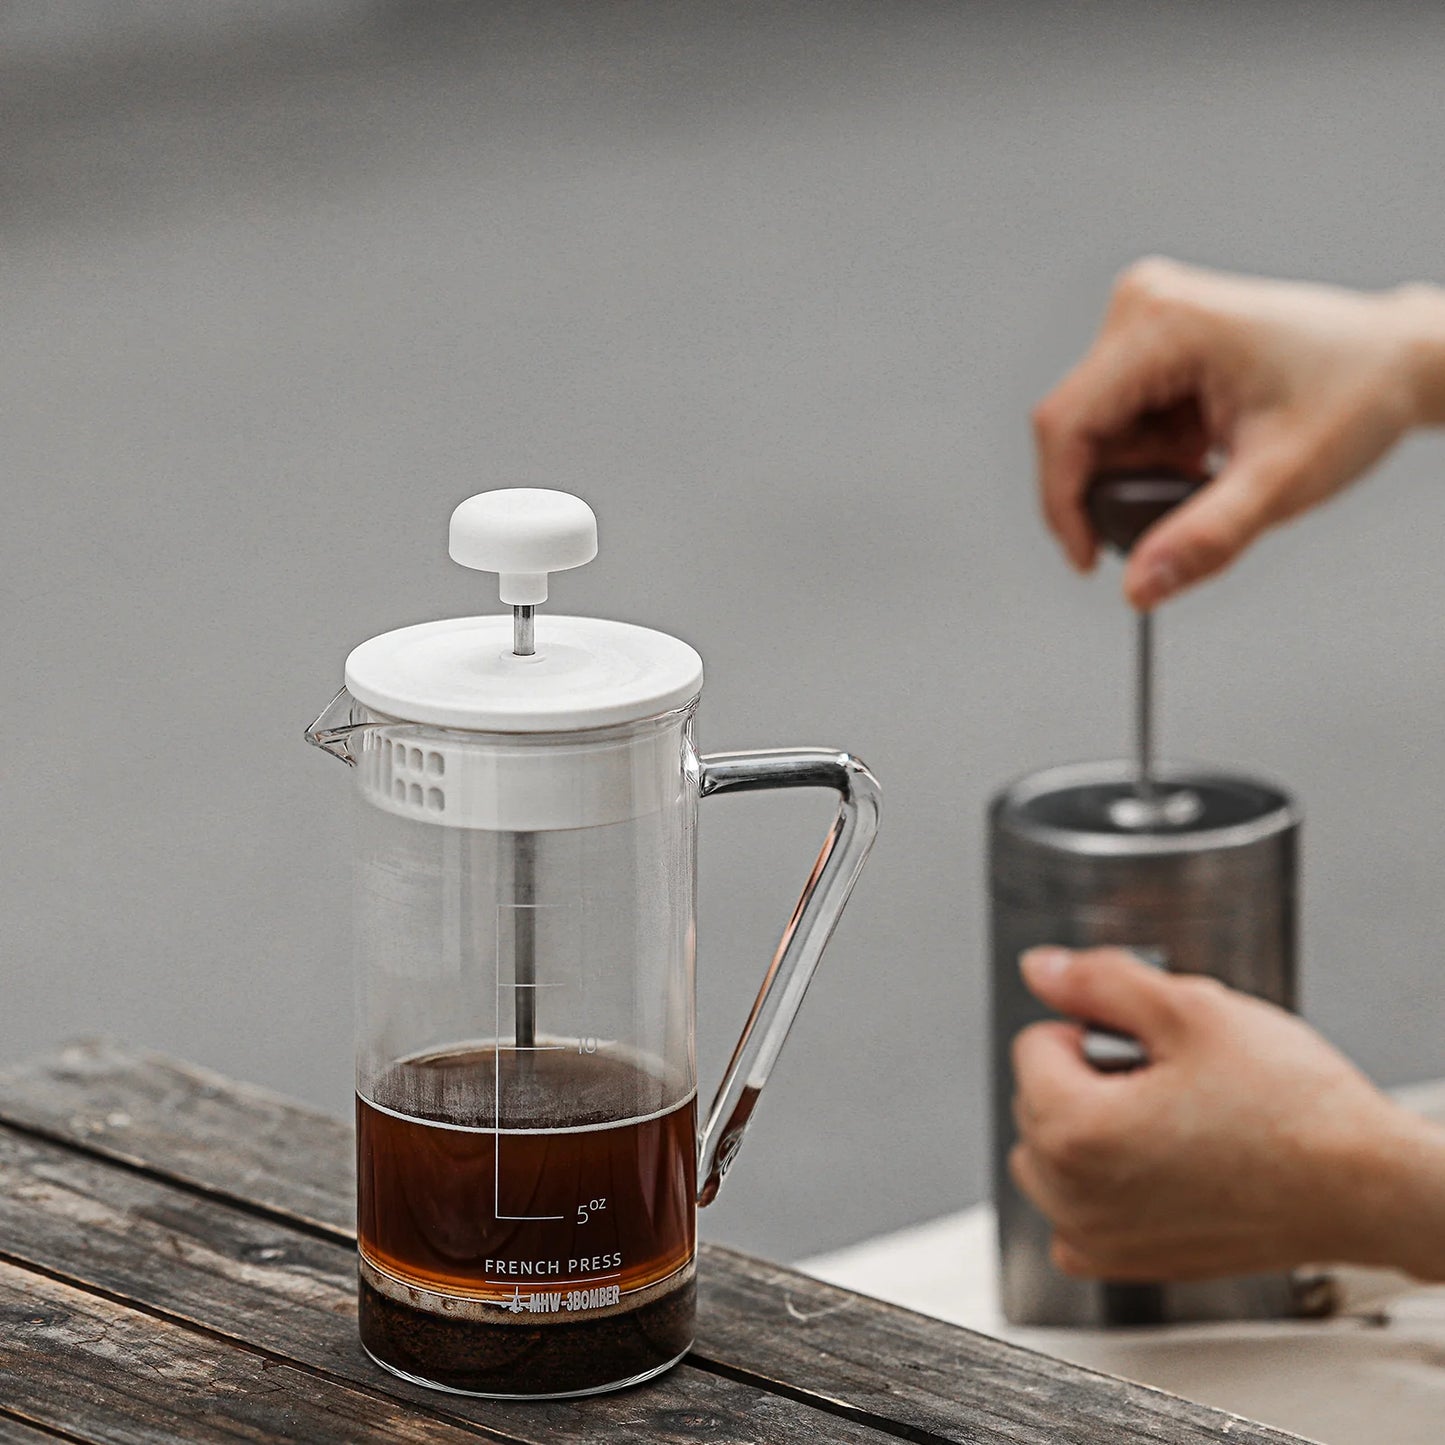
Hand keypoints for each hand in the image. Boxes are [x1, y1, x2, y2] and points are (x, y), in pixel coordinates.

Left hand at [1010, 946, 1444, 1281]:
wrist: (1366, 1188)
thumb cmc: (1295, 1112)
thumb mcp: (1192, 1009)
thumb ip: (1099, 980)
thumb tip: (1041, 968)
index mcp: (1075, 1133)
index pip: (1034, 1043)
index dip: (1095, 1027)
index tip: (1149, 1045)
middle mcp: (1073, 1198)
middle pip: (1036, 1098)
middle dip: (1090, 1076)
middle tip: (1170, 1077)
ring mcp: (1098, 1239)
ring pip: (1049, 1154)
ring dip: (1090, 1126)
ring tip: (1171, 1118)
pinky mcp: (1126, 1264)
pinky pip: (1073, 1213)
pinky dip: (1100, 1184)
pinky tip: (1160, 1164)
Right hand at [1032, 258, 1444, 607]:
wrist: (1396, 362)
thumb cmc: (1355, 392)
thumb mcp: (1280, 480)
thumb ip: (1204, 539)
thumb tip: (1139, 586)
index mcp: (1162, 322)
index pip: (1065, 423)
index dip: (1063, 502)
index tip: (1088, 557)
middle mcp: (1143, 308)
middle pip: (1075, 429)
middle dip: (1114, 489)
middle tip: (1175, 517)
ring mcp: (1144, 322)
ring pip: (1094, 432)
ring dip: (1137, 476)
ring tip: (1205, 479)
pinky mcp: (1150, 343)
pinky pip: (1117, 422)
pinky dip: (1150, 459)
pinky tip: (1198, 458)